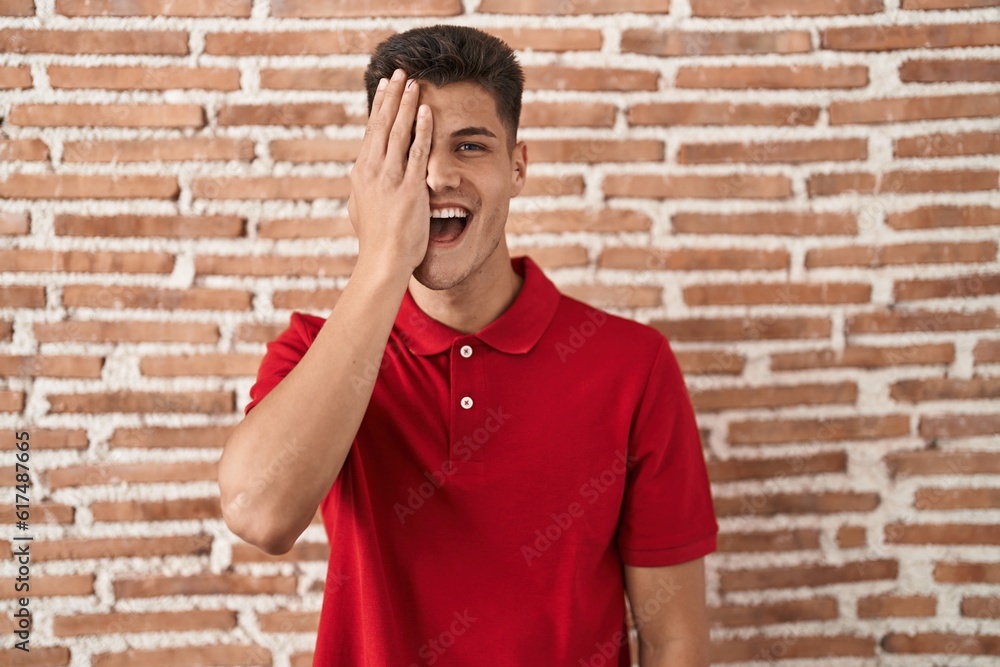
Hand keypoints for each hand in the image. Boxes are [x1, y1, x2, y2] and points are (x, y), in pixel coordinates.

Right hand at [348, 69, 432, 274]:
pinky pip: (417, 152)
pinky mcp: (409, 187)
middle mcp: (372, 170)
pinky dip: (422, 130)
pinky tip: (426, 112)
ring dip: (406, 105)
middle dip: (391, 96)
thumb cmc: (376, 242)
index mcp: (361, 174)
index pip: (371, 132)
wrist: (383, 261)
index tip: (384, 88)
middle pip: (382, 124)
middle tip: (398, 73)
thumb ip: (363, 192)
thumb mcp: (361, 210)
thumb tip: (359, 182)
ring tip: (414, 83)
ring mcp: (390, 178)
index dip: (379, 108)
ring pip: (399, 132)